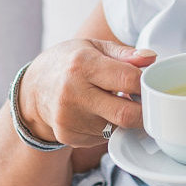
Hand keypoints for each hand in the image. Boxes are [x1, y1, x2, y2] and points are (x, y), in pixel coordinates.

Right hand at [19, 39, 155, 148]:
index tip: (148, 83)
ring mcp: (69, 119)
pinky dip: (107, 127)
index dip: (146, 83)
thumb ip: (125, 54)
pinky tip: (97, 113)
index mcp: (82, 65)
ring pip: (116, 127)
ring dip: (123, 118)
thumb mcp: (94, 47)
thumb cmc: (69, 63)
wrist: (35, 88)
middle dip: (143, 111)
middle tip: (144, 102)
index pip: (129, 79)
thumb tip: (151, 58)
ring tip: (112, 102)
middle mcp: (73, 94)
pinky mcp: (68, 136)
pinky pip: (103, 137)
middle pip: (126, 114)